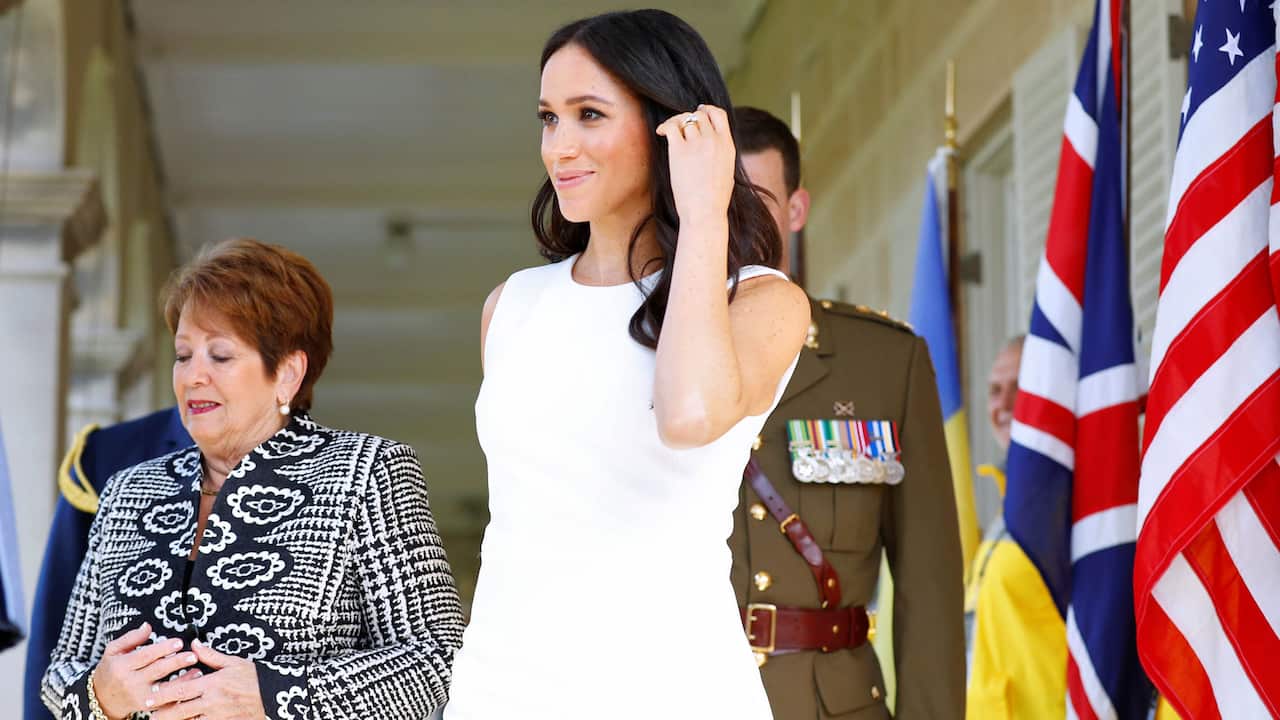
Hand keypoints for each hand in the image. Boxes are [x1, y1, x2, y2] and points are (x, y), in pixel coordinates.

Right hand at [92, 622, 198, 719]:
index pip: (145, 655)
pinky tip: (190, 682)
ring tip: (197, 669)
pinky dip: (179, 692)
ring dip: (182, 679)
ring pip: (164, 688)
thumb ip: (131, 638)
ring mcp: (139, 696)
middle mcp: (130, 682)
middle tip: (192, 655)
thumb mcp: (113, 650)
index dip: (163, 648)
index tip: (178, 642)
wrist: (102, 698)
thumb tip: (148, 626)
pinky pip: (166, 700)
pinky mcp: (146, 706)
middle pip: (157, 671)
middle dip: (176, 662)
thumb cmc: (111, 670)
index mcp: (122, 666)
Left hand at [149, 639, 265, 719]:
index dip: (163, 695)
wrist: (273, 695)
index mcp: (213, 683)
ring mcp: (217, 716)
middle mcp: (212, 701)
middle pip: (180, 710)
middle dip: (161, 713)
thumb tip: (194, 645)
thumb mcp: (233, 662)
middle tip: (147, 713)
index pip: (181, 690)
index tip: (150, 696)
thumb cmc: (253, 678)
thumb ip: (210, 655)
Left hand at [656, 104, 735, 228]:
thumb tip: (712, 144)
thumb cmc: (715, 199)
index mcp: (728, 145)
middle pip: (699, 116)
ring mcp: (697, 144)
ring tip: (671, 133)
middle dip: (689, 119)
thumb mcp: (727, 171)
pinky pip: (670, 127)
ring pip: (685, 120)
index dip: (707, 109)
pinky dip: (664, 126)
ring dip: (677, 124)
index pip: (719, 114)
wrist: (705, 212)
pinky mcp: (679, 150)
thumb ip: (721, 153)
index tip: (699, 111)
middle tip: (681, 127)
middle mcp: (713, 140)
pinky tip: (660, 132)